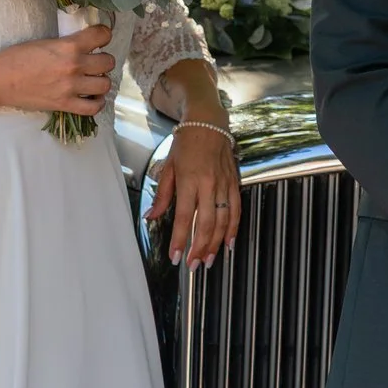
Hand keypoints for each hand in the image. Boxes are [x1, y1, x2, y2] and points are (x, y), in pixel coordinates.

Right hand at [0, 24, 113, 115]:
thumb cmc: (16, 58)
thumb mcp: (45, 42)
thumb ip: (67, 44)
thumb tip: (84, 46)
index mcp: (69, 46)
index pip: (102, 35)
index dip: (104, 35)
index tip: (101, 38)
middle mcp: (74, 66)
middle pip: (108, 62)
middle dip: (103, 60)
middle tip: (94, 62)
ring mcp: (71, 87)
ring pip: (105, 85)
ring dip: (101, 81)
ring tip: (92, 80)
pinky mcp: (65, 104)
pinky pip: (93, 108)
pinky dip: (97, 103)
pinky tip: (92, 97)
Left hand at [146, 124, 242, 266]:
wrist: (208, 122)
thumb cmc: (185, 143)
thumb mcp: (167, 166)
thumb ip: (162, 195)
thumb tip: (151, 216)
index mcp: (188, 180)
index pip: (184, 217)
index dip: (180, 239)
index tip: (175, 256)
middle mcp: (208, 184)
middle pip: (206, 223)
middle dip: (199, 247)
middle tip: (194, 265)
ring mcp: (224, 184)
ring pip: (223, 220)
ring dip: (216, 243)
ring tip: (209, 260)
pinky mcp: (234, 182)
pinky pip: (236, 209)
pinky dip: (233, 228)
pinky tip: (229, 243)